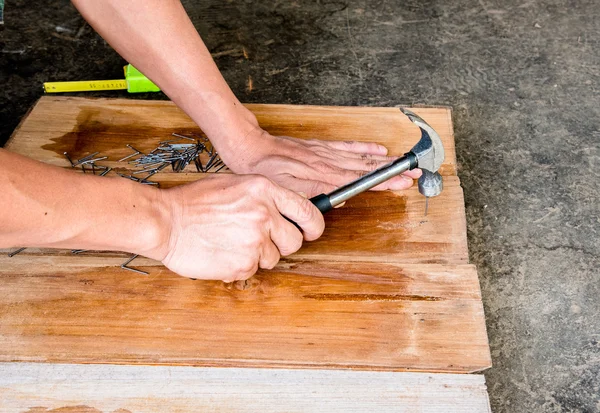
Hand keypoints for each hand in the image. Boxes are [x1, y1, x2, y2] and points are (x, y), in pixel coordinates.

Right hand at [153, 174, 323, 281]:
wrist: (165, 222)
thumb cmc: (194, 202)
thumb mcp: (235, 185)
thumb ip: (264, 197)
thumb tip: (286, 211)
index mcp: (264, 190)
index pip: (308, 211)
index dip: (313, 225)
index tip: (311, 231)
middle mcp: (264, 214)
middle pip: (295, 241)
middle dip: (281, 244)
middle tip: (259, 240)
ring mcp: (255, 240)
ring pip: (274, 258)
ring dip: (258, 255)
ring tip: (231, 242)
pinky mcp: (243, 263)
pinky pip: (253, 270)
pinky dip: (240, 265)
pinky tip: (223, 252)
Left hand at [217, 128, 421, 196]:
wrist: (250, 149)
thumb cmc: (266, 175)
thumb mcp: (286, 194)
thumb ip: (312, 199)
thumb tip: (337, 203)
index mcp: (322, 177)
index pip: (361, 181)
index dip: (384, 182)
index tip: (403, 182)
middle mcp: (328, 164)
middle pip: (367, 169)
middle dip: (393, 171)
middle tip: (415, 173)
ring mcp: (325, 153)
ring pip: (360, 158)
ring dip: (384, 161)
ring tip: (404, 163)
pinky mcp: (319, 146)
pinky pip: (346, 146)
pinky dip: (363, 148)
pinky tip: (378, 149)